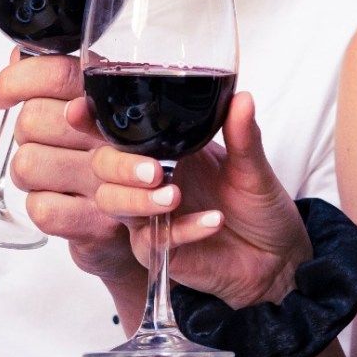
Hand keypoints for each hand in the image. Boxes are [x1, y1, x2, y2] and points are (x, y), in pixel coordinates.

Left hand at [0, 48, 142, 284]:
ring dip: (33, 169)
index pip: (57, 74)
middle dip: (27, 130)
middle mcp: (115, 135)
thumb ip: (59, 80)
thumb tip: (18, 56)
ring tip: (54, 168)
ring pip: (27, 164)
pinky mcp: (99, 224)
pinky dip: (44, 204)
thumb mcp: (99, 107)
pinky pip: (41, 208)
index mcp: (114, 97)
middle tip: (45, 138)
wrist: (164, 219)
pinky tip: (64, 197)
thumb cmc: (119, 154)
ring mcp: (110, 182)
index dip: (17, 79)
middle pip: (32, 120)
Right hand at [88, 91, 313, 308]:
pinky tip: (212, 221)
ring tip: (174, 197)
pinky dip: (181, 229)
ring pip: (114, 204)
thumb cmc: (259, 207)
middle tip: (152, 170)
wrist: (277, 259)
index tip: (79, 111)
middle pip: (103, 168)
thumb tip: (242, 98)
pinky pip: (152, 240)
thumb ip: (243, 134)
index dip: (91, 121)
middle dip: (118, 166)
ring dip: (139, 199)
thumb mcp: (253, 166)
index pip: (119, 131)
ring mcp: (149, 216)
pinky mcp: (159, 251)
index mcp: (165, 148)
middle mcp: (151, 179)